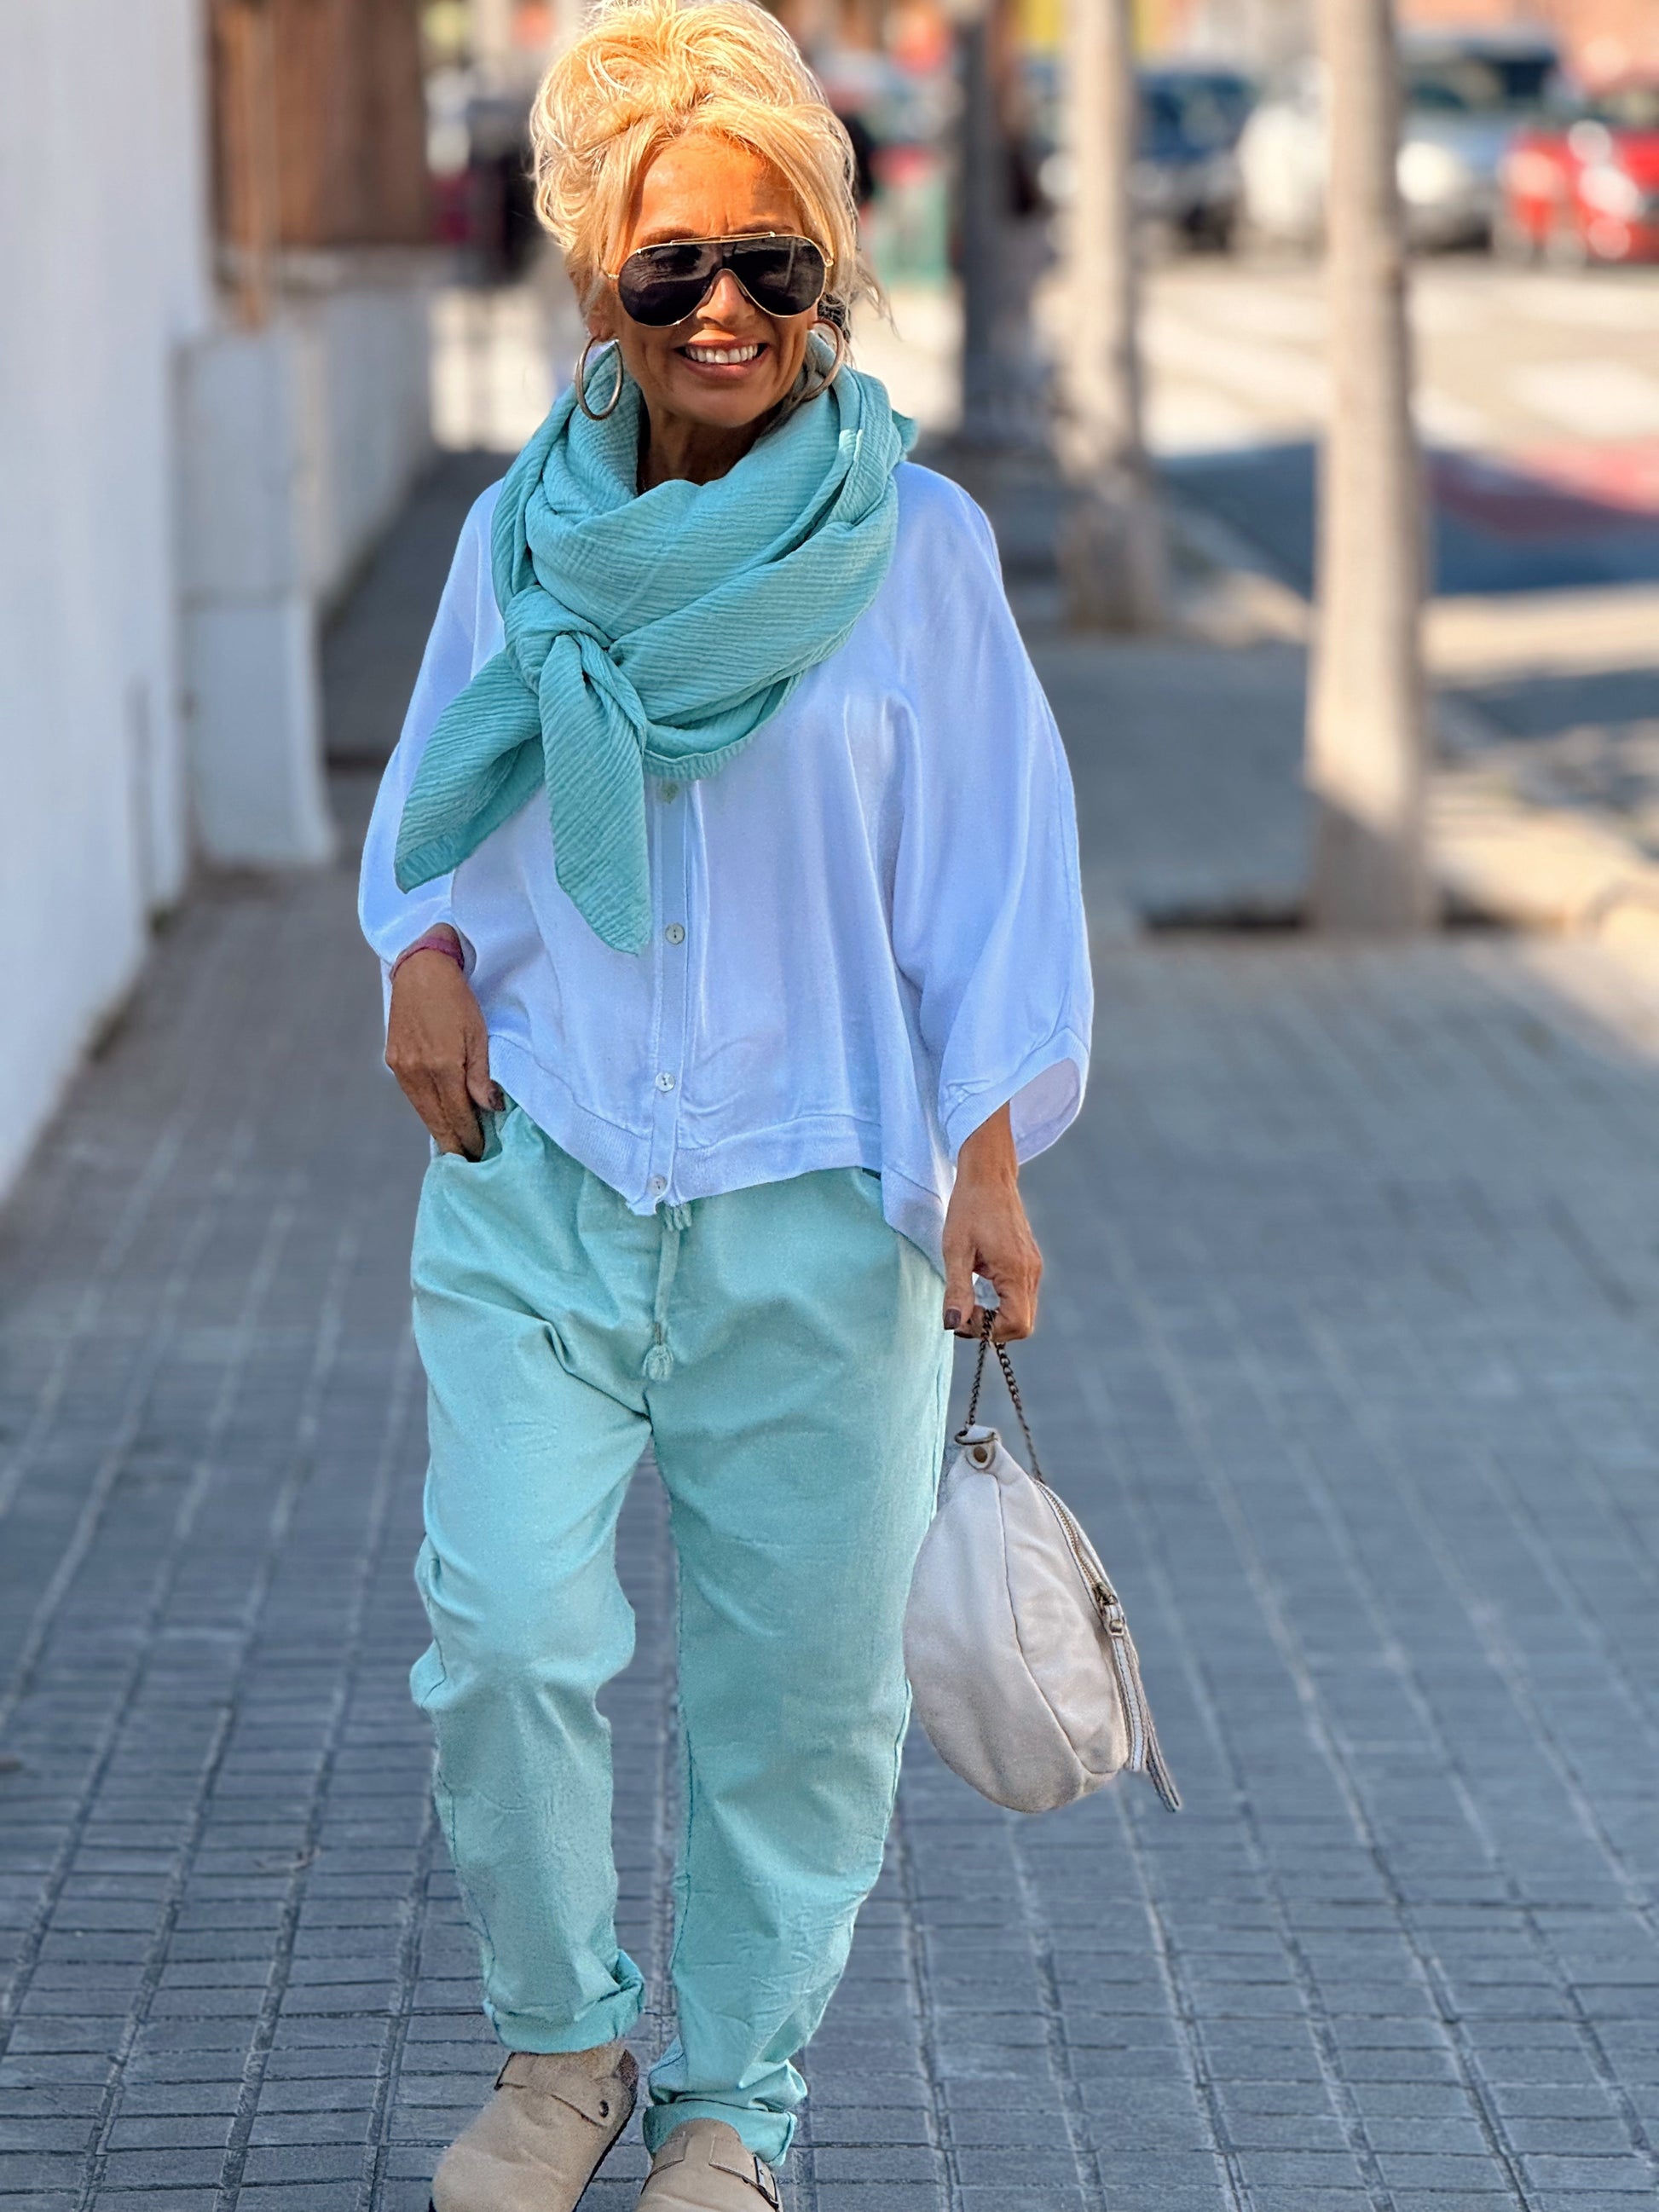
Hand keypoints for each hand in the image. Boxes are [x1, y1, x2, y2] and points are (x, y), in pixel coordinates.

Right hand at [385, 929, 500, 1158]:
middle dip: (454, 1143)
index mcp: (443, 1067)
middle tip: (468, 1162)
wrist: (421, 971)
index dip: (470, 1138)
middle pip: (437, 1121)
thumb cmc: (457, 999)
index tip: (481, 1154)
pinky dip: (426, 1110)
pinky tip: (437, 1118)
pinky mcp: (393, 1060)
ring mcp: (402, 1068)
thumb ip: (481, 1076)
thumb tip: (490, 1109)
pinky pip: (412, 1096)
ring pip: (422, 1111)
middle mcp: (418, 1072)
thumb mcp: (479, 1035)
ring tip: (455, 1147)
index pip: (458, 1116)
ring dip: (439, 1130)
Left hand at [941, 1104, 1041, 1342]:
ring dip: (997, 1316)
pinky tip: (979, 1285)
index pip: (1017, 1325)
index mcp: (1015, 1270)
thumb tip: (952, 1325)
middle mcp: (1031, 1272)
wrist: (989, 1176)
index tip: (962, 1317)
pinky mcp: (1030, 1262)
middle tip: (963, 1313)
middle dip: (992, 1329)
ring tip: (969, 1301)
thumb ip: (957, 1291)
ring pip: (1024, 1312)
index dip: (988, 1331)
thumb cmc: (969, 1208)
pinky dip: (1002, 1302)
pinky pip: (1022, 1296)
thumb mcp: (955, 1250)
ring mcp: (1034, 1267)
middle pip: (1023, 1325)